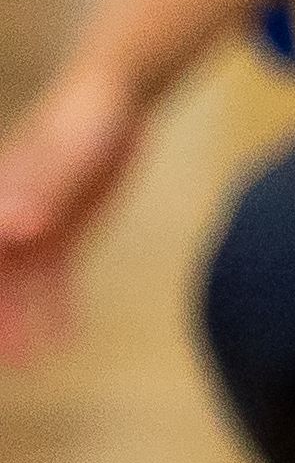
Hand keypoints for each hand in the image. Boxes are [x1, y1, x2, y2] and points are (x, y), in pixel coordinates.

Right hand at [0, 66, 139, 361]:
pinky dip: (57, 309)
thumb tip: (13, 230)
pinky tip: (64, 341)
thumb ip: (37, 189)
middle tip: (3, 357)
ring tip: (26, 363)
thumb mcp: (65, 152)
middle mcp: (4, 221)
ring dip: (22, 323)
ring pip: (20, 288)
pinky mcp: (62, 238)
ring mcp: (32, 232)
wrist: (116, 99)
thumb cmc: (81, 118)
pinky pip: (55, 281)